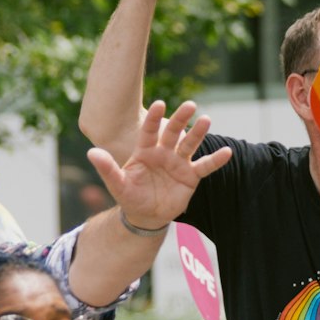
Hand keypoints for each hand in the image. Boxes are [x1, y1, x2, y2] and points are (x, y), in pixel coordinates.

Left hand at [88, 100, 231, 229]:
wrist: (146, 215)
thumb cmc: (130, 196)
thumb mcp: (116, 184)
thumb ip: (106, 168)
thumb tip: (91, 153)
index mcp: (145, 151)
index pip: (150, 131)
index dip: (154, 118)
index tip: (159, 104)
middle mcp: (164, 152)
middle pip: (173, 132)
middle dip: (181, 119)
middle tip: (190, 105)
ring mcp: (179, 162)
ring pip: (190, 144)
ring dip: (198, 133)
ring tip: (207, 119)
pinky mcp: (191, 176)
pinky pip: (205, 166)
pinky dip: (216, 160)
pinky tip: (227, 152)